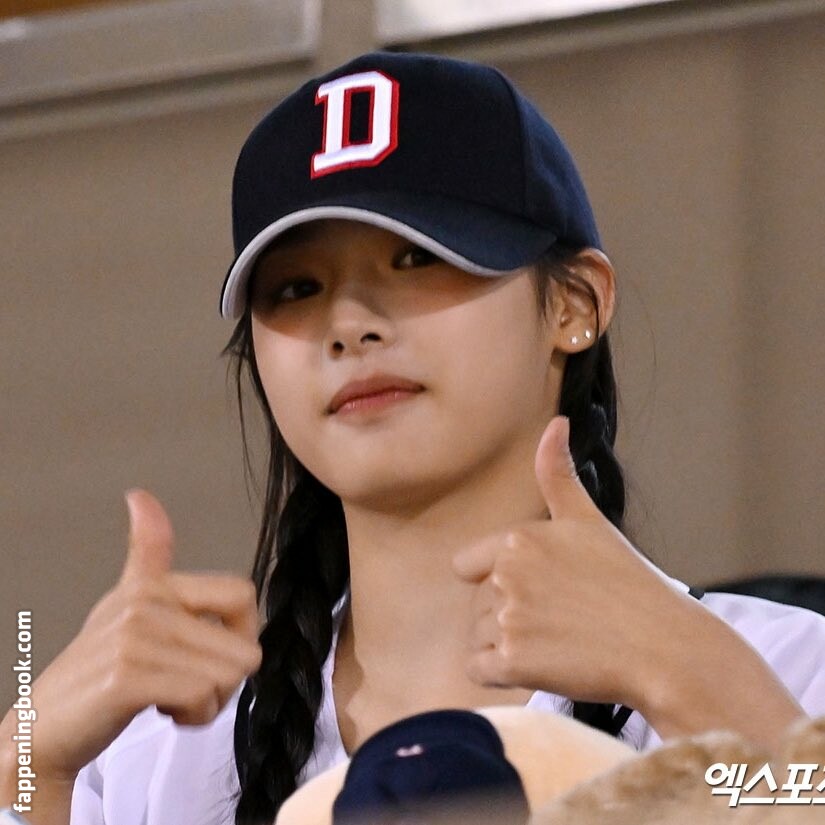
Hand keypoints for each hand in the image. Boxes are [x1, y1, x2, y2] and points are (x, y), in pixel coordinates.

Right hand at [1, 490, 261, 783]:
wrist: (42, 728)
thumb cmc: (98, 672)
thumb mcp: (125, 603)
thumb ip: (147, 553)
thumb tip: (139, 495)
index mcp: (152, 585)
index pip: (242, 595)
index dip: (243, 633)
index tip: (214, 651)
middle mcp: (145, 603)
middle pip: (244, 648)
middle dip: (225, 681)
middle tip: (184, 685)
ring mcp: (135, 638)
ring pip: (227, 676)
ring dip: (208, 703)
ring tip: (169, 697)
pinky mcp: (128, 678)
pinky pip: (202, 697)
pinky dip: (192, 717)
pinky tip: (162, 711)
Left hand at [452, 416, 696, 709]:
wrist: (665, 647)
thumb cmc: (627, 582)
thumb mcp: (588, 521)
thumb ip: (557, 474)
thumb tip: (556, 421)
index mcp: (517, 538)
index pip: (467, 566)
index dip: (497, 582)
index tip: (542, 591)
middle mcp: (505, 574)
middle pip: (476, 605)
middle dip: (507, 616)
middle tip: (562, 619)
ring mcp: (508, 619)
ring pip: (478, 639)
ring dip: (508, 646)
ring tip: (560, 641)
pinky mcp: (512, 663)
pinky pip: (478, 670)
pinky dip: (501, 674)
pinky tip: (543, 665)